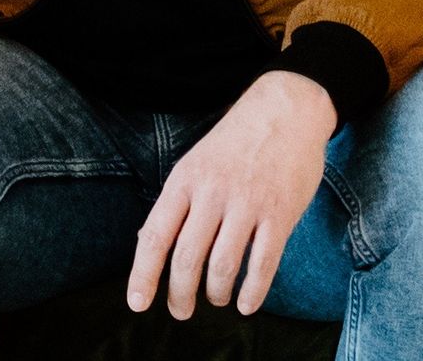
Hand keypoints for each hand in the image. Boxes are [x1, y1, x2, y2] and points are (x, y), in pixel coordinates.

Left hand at [127, 70, 336, 318]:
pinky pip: (263, 264)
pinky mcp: (280, 214)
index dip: (144, 273)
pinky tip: (245, 304)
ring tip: (215, 299)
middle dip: (180, 294)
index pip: (156, 234)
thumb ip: (177, 203)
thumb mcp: (195, 163)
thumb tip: (148, 245)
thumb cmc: (235, 142)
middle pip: (187, 257)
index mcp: (185, 180)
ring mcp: (247, 203)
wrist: (285, 109)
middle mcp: (213, 193)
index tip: (137, 303)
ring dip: (215, 293)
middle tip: (181, 311)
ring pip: (222, 265)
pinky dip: (252, 292)